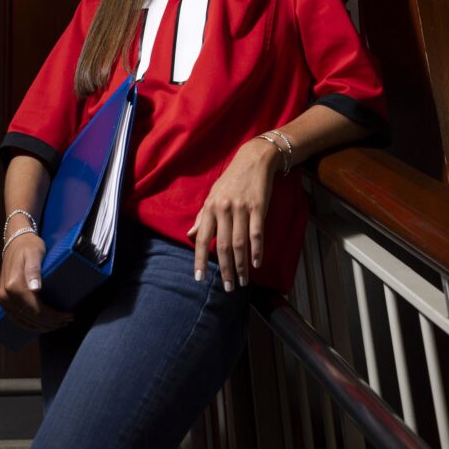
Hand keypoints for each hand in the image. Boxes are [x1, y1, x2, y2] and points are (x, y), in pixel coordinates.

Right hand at [0, 232, 72, 332]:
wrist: (14, 241)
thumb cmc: (29, 246)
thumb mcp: (36, 253)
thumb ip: (34, 270)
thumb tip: (35, 289)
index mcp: (13, 285)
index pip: (36, 309)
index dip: (53, 316)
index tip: (68, 316)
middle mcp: (5, 295)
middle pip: (30, 317)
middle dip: (50, 323)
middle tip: (67, 321)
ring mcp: (1, 298)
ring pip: (23, 321)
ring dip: (41, 326)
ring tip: (58, 324)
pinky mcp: (1, 299)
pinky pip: (16, 318)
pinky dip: (29, 324)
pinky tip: (41, 324)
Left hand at [187, 137, 279, 290]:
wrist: (254, 159)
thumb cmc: (231, 179)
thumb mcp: (213, 195)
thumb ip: (202, 217)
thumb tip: (190, 235)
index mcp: (210, 207)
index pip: (202, 238)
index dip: (200, 259)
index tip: (199, 278)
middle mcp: (223, 209)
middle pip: (222, 245)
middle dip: (225, 269)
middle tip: (227, 288)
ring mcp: (241, 208)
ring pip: (239, 243)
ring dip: (241, 265)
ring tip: (242, 282)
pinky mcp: (258, 207)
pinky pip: (256, 233)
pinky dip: (256, 250)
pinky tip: (256, 263)